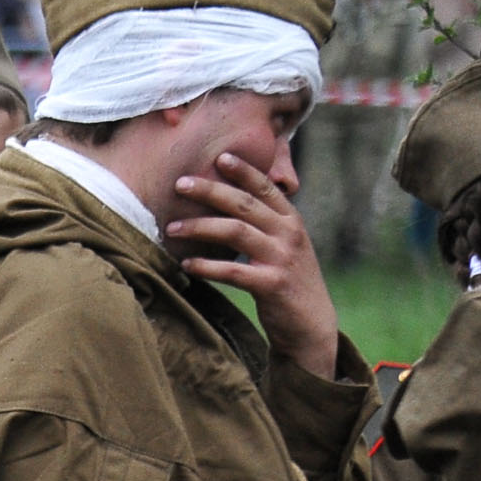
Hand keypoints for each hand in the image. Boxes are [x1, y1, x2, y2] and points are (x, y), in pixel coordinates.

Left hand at [170, 150, 340, 376]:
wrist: (310, 324)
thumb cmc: (286, 281)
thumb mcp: (281, 246)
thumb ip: (261, 224)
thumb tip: (226, 202)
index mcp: (291, 221)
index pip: (265, 188)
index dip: (243, 170)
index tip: (219, 156)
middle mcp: (289, 233)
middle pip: (244, 204)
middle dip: (210, 190)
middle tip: (179, 183)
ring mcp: (282, 258)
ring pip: (235, 232)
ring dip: (200, 227)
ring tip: (171, 228)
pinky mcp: (272, 284)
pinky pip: (233, 271)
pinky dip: (207, 266)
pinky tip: (186, 265)